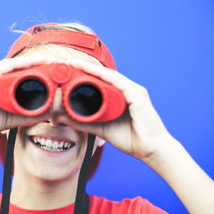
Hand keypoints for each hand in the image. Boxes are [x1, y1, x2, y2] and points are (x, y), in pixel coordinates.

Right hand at [0, 56, 51, 146]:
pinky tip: (27, 65)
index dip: (34, 67)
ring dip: (27, 62)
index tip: (51, 67)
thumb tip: (47, 113)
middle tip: (53, 62)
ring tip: (44, 62)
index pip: (17, 71)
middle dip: (34, 62)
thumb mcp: (10, 119)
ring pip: (9, 66)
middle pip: (15, 65)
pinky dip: (13, 67)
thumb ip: (26, 115)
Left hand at [55, 59, 173, 164]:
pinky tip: (90, 70)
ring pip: (108, 76)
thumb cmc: (131, 139)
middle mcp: (126, 90)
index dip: (83, 74)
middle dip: (84, 68)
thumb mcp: (101, 129)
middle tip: (66, 62)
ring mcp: (133, 90)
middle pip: (102, 75)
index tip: (67, 70)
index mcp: (120, 96)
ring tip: (74, 64)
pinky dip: (103, 75)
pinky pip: (118, 81)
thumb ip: (84, 123)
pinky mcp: (137, 94)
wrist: (150, 150)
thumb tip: (63, 118)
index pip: (99, 81)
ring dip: (91, 68)